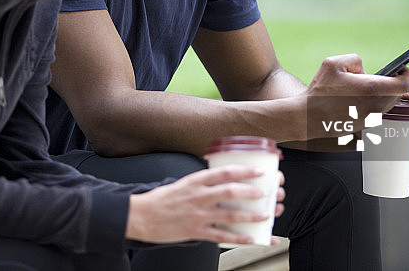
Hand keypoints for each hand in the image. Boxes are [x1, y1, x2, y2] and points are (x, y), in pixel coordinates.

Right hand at [126, 165, 284, 245]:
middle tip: (266, 193)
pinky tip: (252, 238)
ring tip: (266, 214)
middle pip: (230, 191)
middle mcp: (198, 196)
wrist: (141, 216)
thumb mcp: (183, 183)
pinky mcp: (196, 231)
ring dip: (251, 215)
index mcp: (195, 180)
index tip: (260, 171)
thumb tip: (225, 180)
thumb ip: (203, 183)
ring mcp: (198, 215)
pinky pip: (222, 235)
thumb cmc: (163, 200)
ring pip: (230, 214)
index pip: (224, 172)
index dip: (245, 171)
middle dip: (252, 192)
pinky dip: (239, 237)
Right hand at [304, 54, 408, 139]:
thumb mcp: (333, 64)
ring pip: (387, 103)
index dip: (406, 74)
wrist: (308, 117)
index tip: (402, 69)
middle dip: (391, 83)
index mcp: (371, 88)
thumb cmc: (319, 91)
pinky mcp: (365, 125)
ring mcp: (371, 118)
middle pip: (397, 93)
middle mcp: (375, 105)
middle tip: (379, 76)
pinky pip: (376, 111)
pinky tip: (355, 99)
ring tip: (363, 88)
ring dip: (381, 94)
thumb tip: (364, 69)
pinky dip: (371, 104)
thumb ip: (354, 60)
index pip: (404, 83)